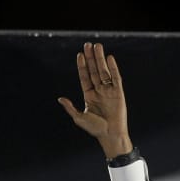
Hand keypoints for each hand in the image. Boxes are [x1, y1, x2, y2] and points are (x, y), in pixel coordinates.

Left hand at [57, 42, 131, 157]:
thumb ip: (70, 108)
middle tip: (88, 45)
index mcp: (89, 95)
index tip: (80, 55)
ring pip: (104, 72)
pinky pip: (116, 78)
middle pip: (94, 71)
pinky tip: (109, 59)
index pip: (85, 77)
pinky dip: (113, 68)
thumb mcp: (79, 118)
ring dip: (100, 59)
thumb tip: (60, 99)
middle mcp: (99, 91)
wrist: (111, 135)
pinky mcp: (119, 93)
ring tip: (98, 46)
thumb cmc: (95, 129)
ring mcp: (109, 91)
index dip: (82, 66)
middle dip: (91, 58)